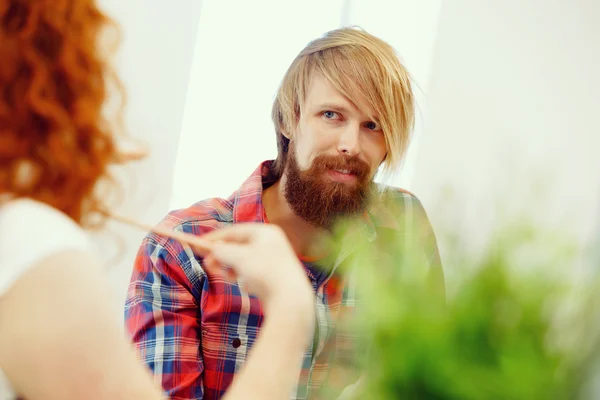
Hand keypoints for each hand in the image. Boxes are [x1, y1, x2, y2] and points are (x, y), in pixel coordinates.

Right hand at [194, 223, 314, 314]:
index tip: (198, 244)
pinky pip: (253, 273)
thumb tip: (212, 249)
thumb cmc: (264, 273)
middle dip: (223, 255)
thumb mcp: (238, 258)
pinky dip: (243, 277)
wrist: (290, 300)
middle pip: (239, 245)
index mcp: (266, 232)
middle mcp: (272, 242)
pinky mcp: (274, 277)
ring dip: (231, 267)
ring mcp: (275, 260)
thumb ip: (221, 251)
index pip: (235, 231)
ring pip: (245, 260)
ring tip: (225, 277)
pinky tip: (244, 286)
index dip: (215, 238)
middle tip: (208, 265)